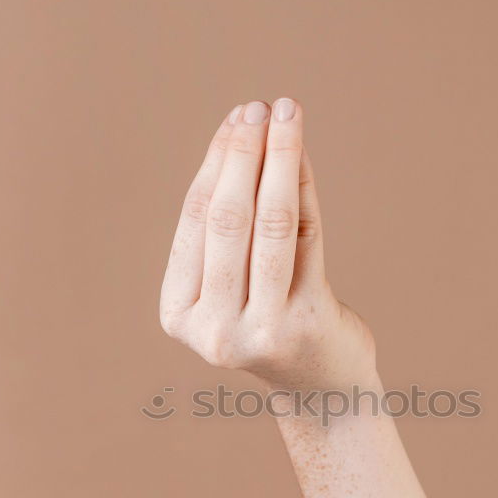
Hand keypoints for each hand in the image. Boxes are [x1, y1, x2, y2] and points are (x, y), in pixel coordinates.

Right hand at [159, 98, 375, 392]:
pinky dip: (305, 189)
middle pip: (228, 220)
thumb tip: (239, 136)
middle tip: (258, 107)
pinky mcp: (306, 322)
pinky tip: (304, 155)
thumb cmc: (271, 324)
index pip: (195, 221)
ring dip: (278, 160)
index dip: (216, 164)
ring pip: (269, 226)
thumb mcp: (232, 286)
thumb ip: (227, 230)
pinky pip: (307, 239)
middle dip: (243, 154)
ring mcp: (261, 329)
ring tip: (286, 114)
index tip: (234, 119)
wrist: (319, 390)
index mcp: (179, 315)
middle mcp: (213, 329)